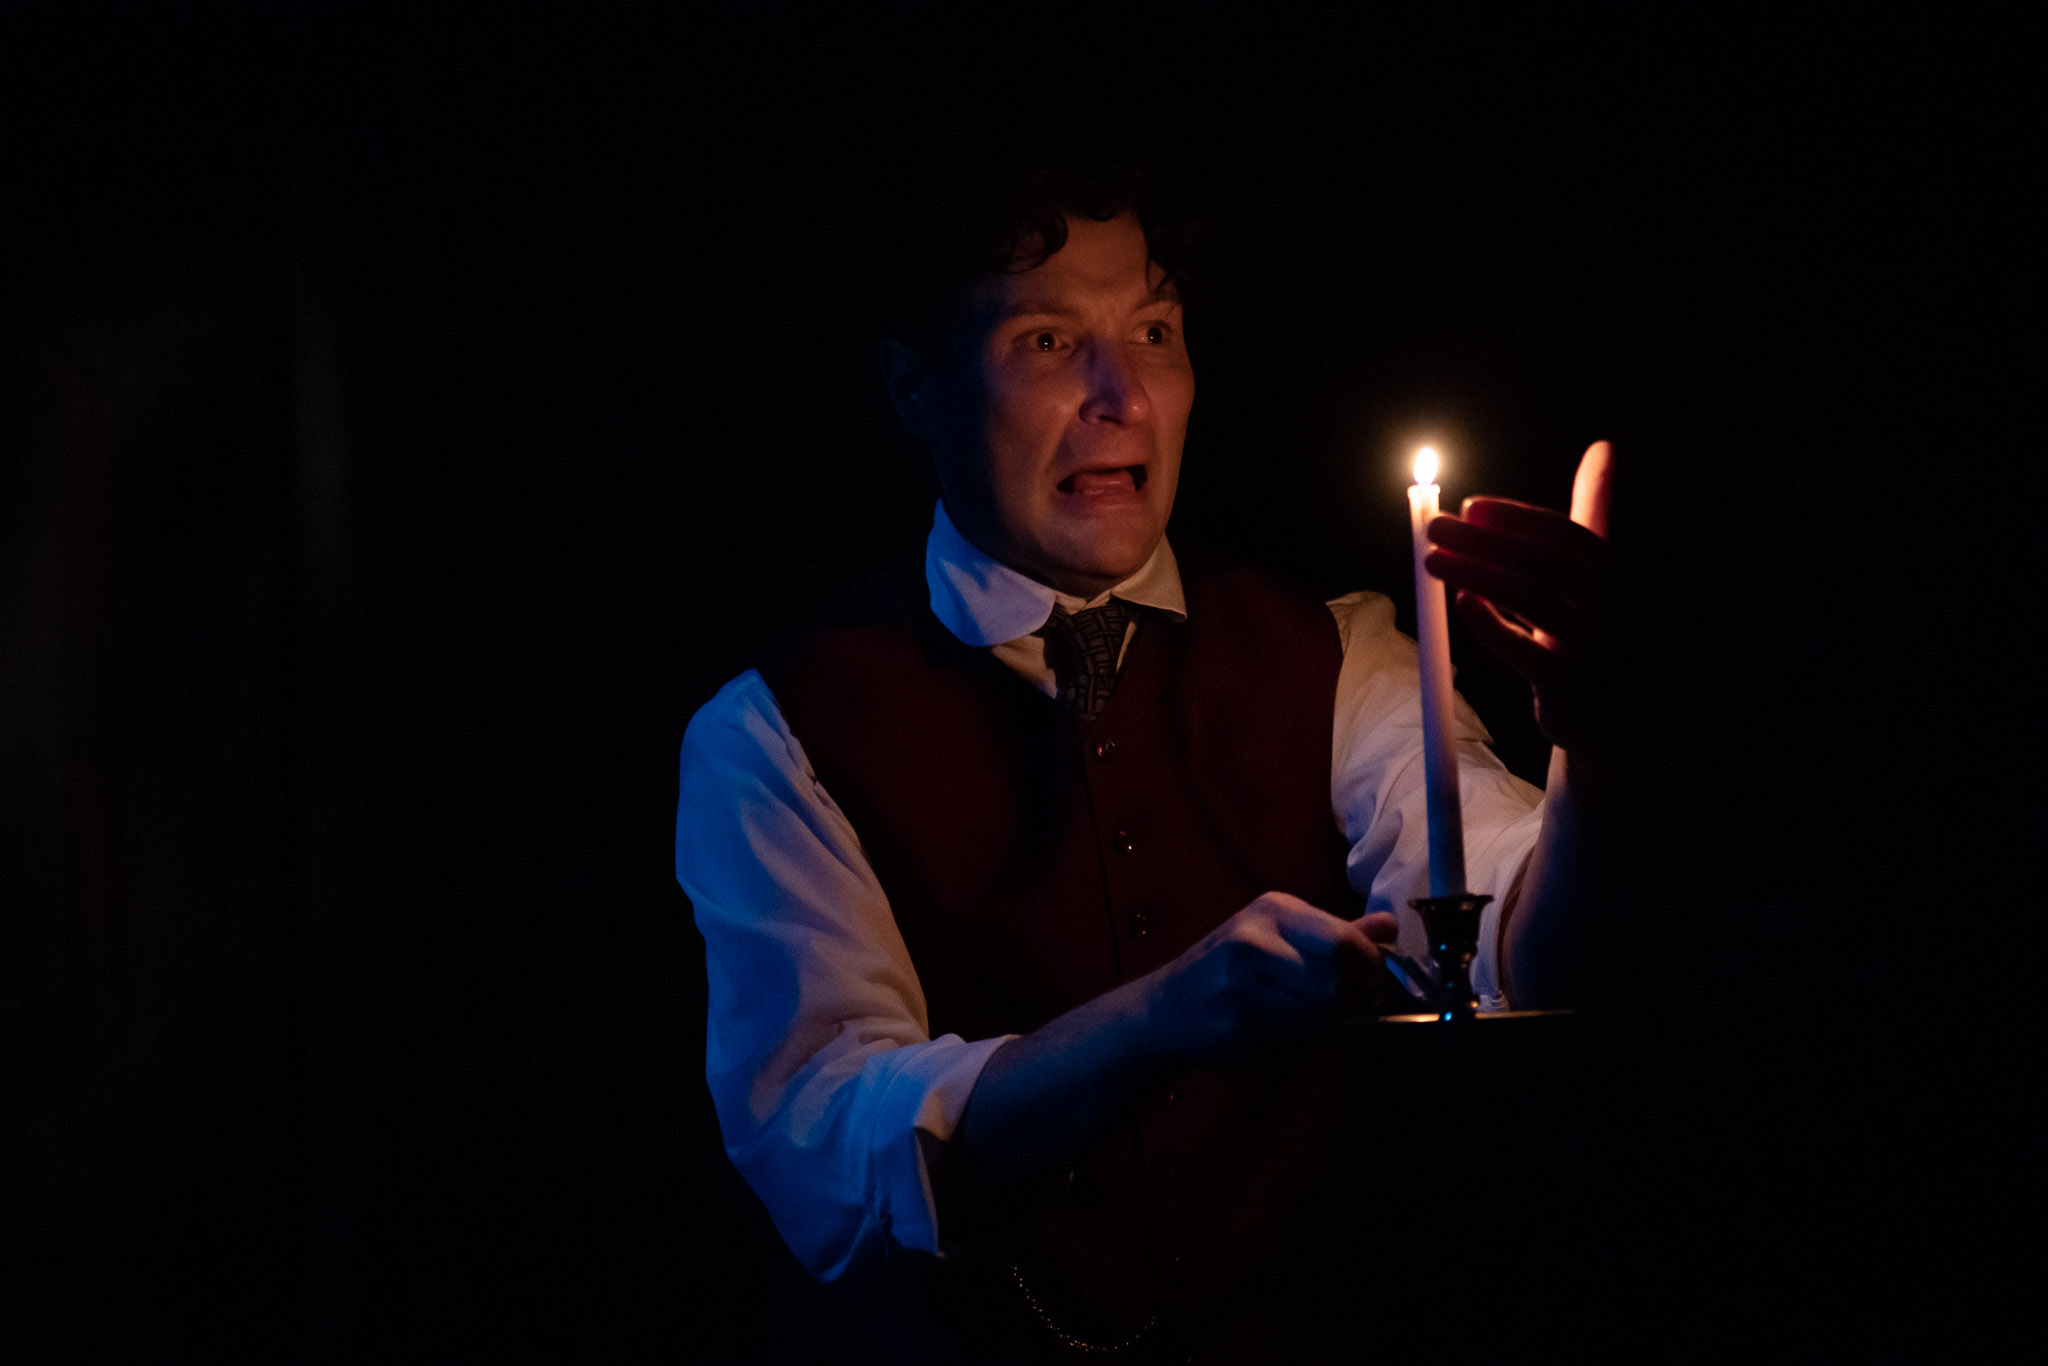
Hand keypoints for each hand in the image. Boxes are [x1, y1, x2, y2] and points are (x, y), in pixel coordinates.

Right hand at [1150, 892, 1397, 1066]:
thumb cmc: (1233, 965)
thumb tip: (1390, 926)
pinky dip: (1295, 1046)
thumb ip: (1338, 931)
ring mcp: (1240, 989)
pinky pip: (1293, 1045)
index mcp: (1272, 910)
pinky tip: (1271, 1031)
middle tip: (1339, 1007)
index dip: (1369, 968)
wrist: (1169, 1008)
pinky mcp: (1235, 1029)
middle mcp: (1253, 942)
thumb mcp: (1280, 932)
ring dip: (1319, 1028)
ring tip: (1296, 1017)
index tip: (1370, 981)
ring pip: (1317, 1020)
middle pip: (1333, 986)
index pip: (1343, 942)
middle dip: (1345, 1004)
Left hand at [1424, 440, 1614, 758]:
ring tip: (1432, 559)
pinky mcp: (1572, 686)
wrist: (1620, 712)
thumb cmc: (1600, 627)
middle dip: (1485, 540)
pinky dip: (1491, 623)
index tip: (1471, 505)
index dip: (1517, 518)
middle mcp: (1617, 607)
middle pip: (1545, 563)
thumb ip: (1596, 512)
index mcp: (1622, 574)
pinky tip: (1462, 601)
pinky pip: (1526, 652)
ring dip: (1475, 572)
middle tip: (1435, 526)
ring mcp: (1597, 648)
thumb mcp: (1601, 571)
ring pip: (1532, 599)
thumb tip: (1602, 447)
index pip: (1569, 535)